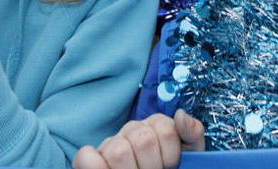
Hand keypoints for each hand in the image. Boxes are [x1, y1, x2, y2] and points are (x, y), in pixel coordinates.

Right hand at [73, 110, 204, 168]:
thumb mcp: (188, 155)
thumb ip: (191, 135)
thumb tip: (181, 115)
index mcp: (155, 125)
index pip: (165, 131)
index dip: (170, 156)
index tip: (170, 167)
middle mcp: (131, 130)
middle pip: (143, 141)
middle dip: (152, 166)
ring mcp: (109, 144)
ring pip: (118, 152)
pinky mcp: (89, 159)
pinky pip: (86, 157)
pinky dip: (96, 167)